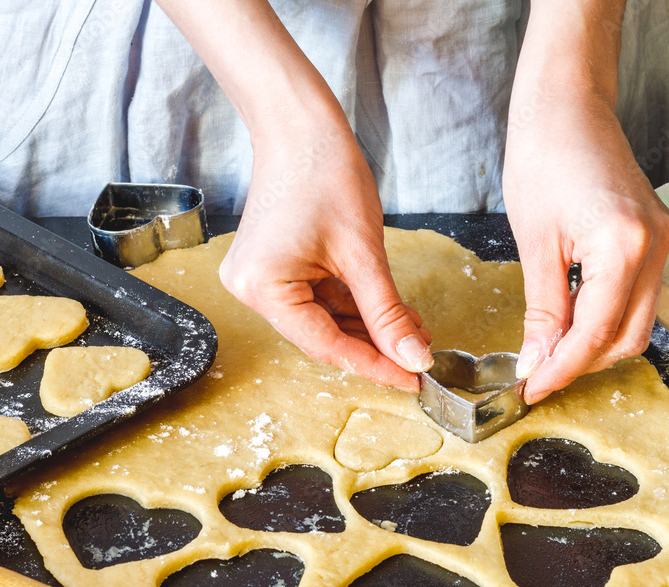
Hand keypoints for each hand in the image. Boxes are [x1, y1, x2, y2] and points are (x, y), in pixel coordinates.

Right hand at [219, 118, 432, 389]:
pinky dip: (350, 304)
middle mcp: (250, 290)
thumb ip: (387, 312)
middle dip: (373, 344)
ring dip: (365, 325)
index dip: (373, 365)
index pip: (325, 345)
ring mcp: (258, 278)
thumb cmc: (324, 173)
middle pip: (321, 335)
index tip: (412, 379)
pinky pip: (314, 299)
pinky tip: (385, 309)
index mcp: (263, 288)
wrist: (300, 127)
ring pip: (321, 319)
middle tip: (418, 353)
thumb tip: (412, 358)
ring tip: (410, 328)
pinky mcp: (271, 267)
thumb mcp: (363, 252)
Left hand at [503, 91, 668, 403]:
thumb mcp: (535, 243)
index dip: (562, 368)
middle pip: (628, 336)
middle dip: (582, 363)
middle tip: (536, 374)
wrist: (565, 108)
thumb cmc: (542, 160)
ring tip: (548, 351)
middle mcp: (655, 247)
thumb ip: (543, 308)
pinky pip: (637, 294)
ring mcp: (662, 240)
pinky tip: (569, 319)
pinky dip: (605, 314)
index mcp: (623, 247)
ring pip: (637, 320)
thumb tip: (537, 359)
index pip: (596, 333)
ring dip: (595, 343)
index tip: (531, 388)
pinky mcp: (655, 235)